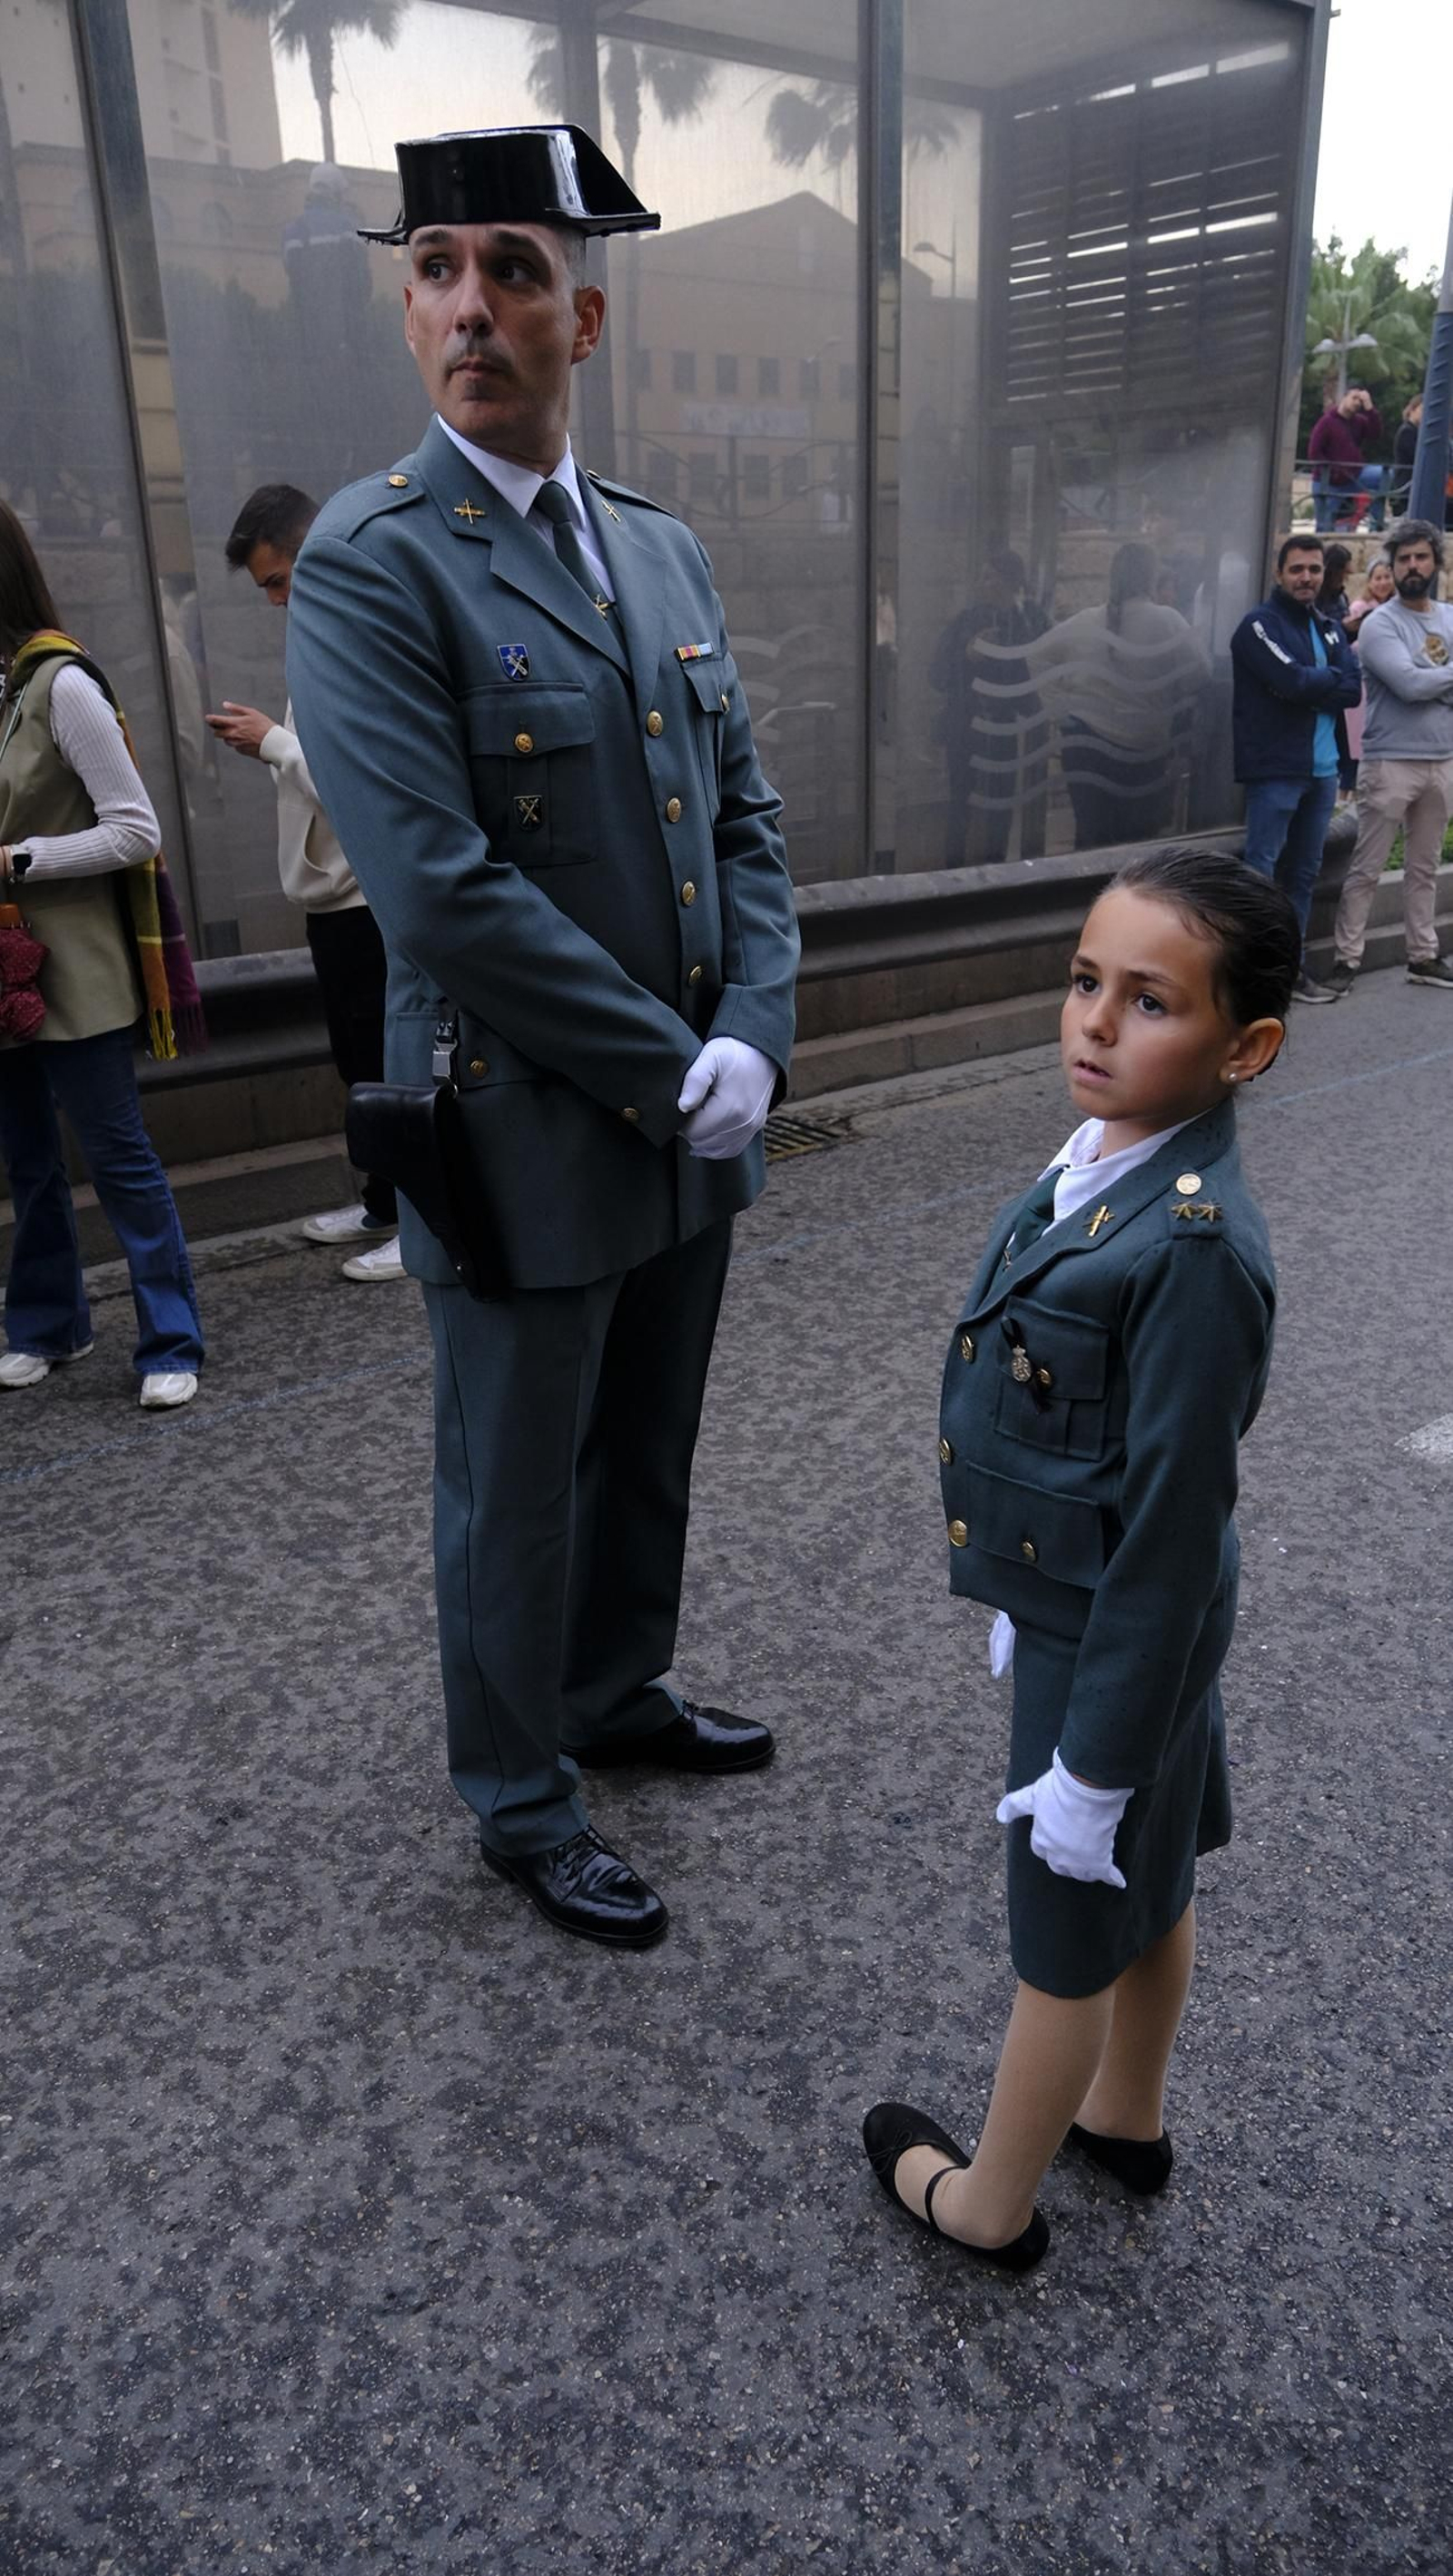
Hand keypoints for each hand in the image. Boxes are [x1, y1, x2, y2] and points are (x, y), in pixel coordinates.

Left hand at [205, 702, 272, 756]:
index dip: (210, 719)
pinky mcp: (241, 751)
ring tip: (239, 732)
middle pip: (217, 733)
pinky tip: (246, 739)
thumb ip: (236, 709)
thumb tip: (226, 705)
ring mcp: (237, 744)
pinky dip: (237, 742)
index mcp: (235, 723)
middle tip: (221, 726)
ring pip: (226, 740)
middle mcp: (233, 735)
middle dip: (218, 729)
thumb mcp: (251, 712)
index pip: (216, 721)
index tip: (208, 718)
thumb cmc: (265, 727)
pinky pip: (235, 746)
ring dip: (228, 736)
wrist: (274, 743)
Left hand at [677, 1038, 775, 1160]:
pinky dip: (717, 1147)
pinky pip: (733, 1149)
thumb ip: (695, 1081)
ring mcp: (751, 1128)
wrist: (762, 1051)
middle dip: (691, 1131)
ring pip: (717, 1149)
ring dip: (702, 1140)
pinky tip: (706, 1139)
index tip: (679, 1108)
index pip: (694, 1131)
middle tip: (687, 1112)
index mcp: (730, 1108)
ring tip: (695, 1122)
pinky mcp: (755, 1128)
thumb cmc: (733, 1052)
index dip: (681, 1123)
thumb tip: (683, 1107)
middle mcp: (743, 1124)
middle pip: (704, 1142)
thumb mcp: (710, 1057)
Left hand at [996, 1749, 1131, 1888]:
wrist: (1086, 1788)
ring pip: (1082, 1874)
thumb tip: (999, 1816)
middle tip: (1076, 1854)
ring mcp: (1079, 1860)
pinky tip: (1119, 1881)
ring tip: (1094, 1867)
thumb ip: (1014, 1806)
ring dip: (1087, 1871)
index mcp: (1041, 1839)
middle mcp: (1058, 1854)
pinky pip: (1107, 1874)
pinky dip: (1114, 1878)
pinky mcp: (1100, 1860)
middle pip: (1060, 1866)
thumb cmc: (1058, 1790)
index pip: (1041, 1850)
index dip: (1049, 1845)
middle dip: (1066, 1862)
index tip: (1056, 1839)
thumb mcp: (1031, 1795)